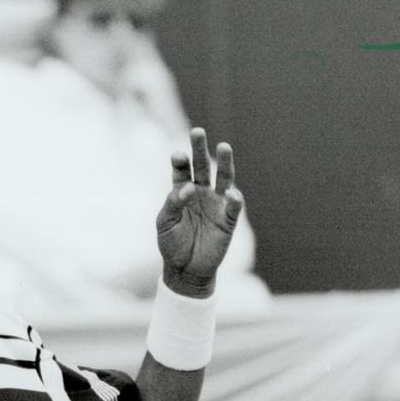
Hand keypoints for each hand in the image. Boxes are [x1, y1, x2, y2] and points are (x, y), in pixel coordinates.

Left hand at [156, 128, 243, 288]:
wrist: (185, 269)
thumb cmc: (171, 243)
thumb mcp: (164, 223)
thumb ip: (173, 202)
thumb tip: (189, 188)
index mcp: (182, 191)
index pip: (182, 171)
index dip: (180, 161)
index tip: (178, 155)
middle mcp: (201, 193)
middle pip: (203, 166)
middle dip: (199, 149)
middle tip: (197, 131)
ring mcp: (216, 204)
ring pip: (223, 179)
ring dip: (224, 163)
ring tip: (223, 146)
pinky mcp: (228, 220)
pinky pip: (234, 206)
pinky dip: (234, 199)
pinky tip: (231, 193)